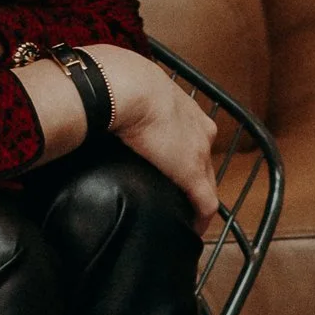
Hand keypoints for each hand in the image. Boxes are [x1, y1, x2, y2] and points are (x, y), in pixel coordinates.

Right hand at [87, 44, 224, 235]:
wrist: (128, 88)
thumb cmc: (122, 84)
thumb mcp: (132, 90)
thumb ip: (129, 101)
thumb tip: (106, 105)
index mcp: (187, 111)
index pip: (195, 140)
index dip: (187, 158)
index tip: (174, 172)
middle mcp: (201, 131)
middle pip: (206, 163)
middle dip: (196, 181)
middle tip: (179, 199)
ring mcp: (200, 153)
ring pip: (207, 183)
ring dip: (196, 200)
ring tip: (184, 216)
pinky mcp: (193, 174)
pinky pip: (205, 204)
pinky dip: (200, 220)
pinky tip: (192, 231)